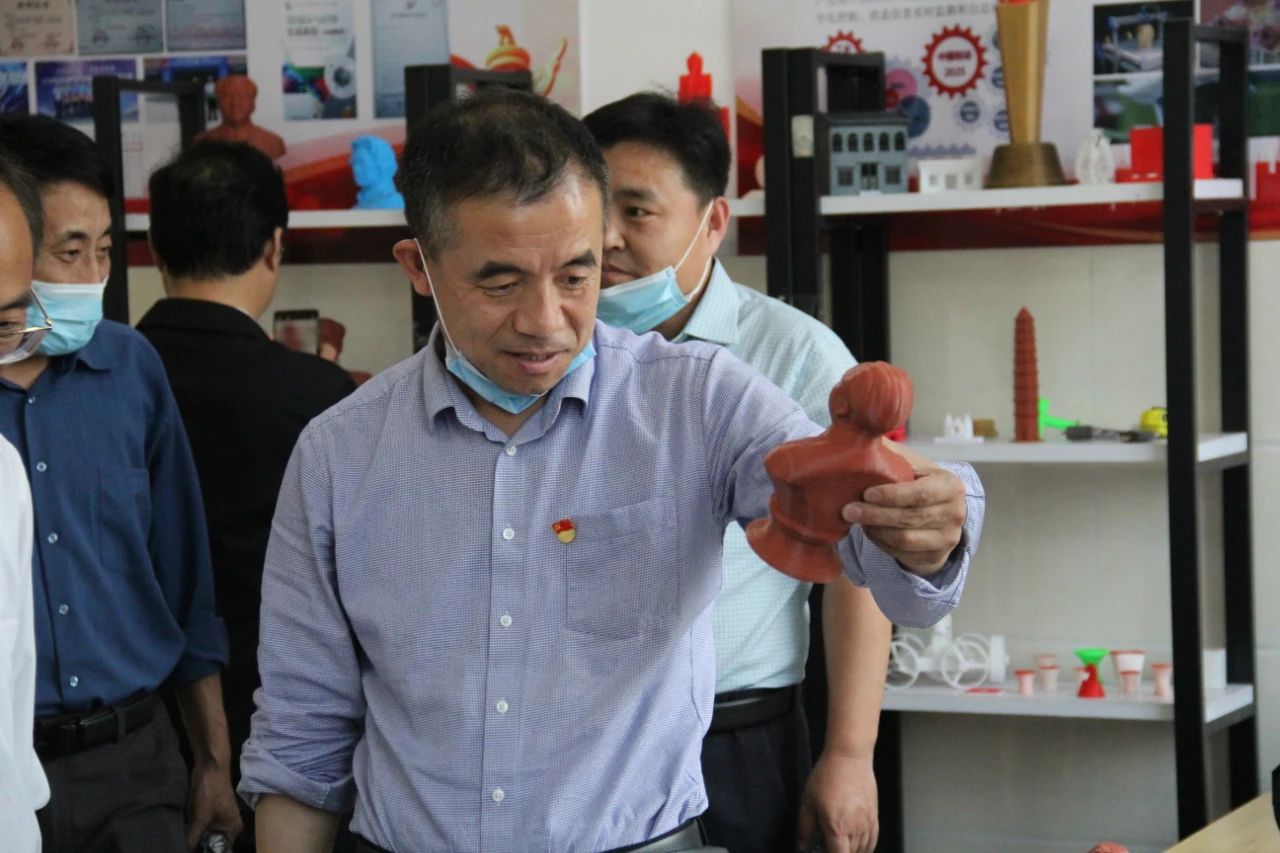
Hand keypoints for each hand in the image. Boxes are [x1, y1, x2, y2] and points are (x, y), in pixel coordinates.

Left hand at [185, 759, 242, 850]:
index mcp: (233, 830)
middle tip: (183, 847)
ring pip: (205, 835)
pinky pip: (201, 827)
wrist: (210, 767)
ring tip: (182, 840)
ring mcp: (219, 819)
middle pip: (212, 844)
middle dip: (199, 845)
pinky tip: (184, 830)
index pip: (220, 850)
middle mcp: (229, 826)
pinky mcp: (210, 813)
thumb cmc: (210, 791)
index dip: (206, 852)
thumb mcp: (200, 817)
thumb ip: (193, 838)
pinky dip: (193, 829)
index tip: (191, 852)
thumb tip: (184, 851)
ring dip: (194, 837)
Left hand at [796, 753, 877, 852]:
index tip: (823, 852)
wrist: (849, 757)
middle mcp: (855, 829)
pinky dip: (867, 847)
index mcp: (837, 827)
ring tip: (841, 846)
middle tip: (828, 846)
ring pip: (862, 849)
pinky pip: (873, 839)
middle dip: (839, 852)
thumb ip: (805, 826)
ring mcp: (867, 823)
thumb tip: (803, 843)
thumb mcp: (808, 800)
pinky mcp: (874, 815)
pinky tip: (860, 847)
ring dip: (852, 852)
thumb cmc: (828, 775)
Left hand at [842, 455, 965, 575]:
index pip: (920, 494)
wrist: (939, 511)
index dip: (892, 496)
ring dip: (875, 529)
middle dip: (875, 515)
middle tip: (848, 510)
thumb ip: (890, 452)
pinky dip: (881, 542)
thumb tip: (861, 433)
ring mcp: (948, 538)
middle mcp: (955, 513)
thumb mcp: (911, 464)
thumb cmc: (918, 483)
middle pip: (910, 518)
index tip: (867, 494)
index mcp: (950, 485)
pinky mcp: (935, 557)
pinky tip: (868, 530)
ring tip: (856, 519)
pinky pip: (902, 553)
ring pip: (904, 539)